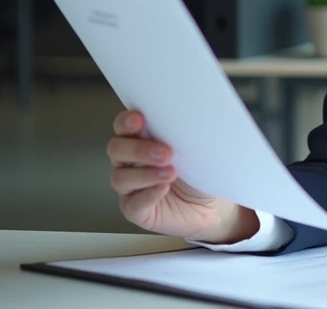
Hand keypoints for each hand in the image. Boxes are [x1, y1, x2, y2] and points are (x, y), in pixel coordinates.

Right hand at [106, 110, 257, 243]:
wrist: (210, 204)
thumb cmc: (198, 171)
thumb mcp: (195, 147)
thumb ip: (185, 132)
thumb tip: (193, 115)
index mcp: (140, 140)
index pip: (122, 127)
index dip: (125, 122)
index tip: (139, 119)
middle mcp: (129, 162)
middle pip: (116, 150)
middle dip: (138, 149)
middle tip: (165, 152)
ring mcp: (130, 188)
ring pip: (121, 178)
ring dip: (146, 174)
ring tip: (170, 172)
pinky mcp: (136, 210)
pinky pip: (134, 204)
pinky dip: (148, 194)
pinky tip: (163, 188)